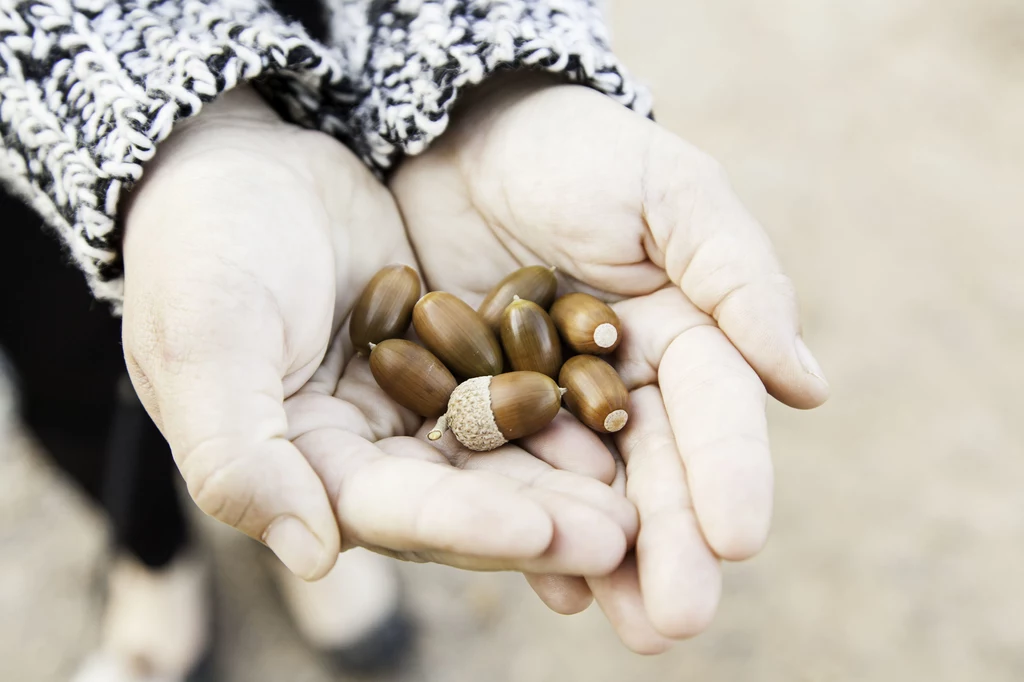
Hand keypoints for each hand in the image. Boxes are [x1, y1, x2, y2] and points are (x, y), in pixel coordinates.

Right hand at [120, 86, 634, 582]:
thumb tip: (311, 556)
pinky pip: (508, 390)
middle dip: (538, 520)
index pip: (390, 514)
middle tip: (621, 535)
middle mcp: (359, 453)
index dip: (464, 527)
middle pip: (459, 500)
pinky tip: (617, 417)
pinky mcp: (445, 360)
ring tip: (639, 496)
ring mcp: (405, 408)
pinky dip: (559, 408)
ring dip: (563, 478)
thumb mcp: (205, 343)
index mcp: (298, 467)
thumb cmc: (202, 247)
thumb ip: (239, 456)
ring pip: (496, 454)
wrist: (238, 161)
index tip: (542, 534)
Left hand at [390, 75, 829, 651]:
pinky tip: (547, 582)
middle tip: (678, 620)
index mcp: (683, 334)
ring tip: (624, 626)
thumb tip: (805, 385)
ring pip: (588, 492)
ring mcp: (553, 406)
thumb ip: (736, 276)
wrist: (463, 141)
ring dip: (605, 561)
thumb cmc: (578, 152)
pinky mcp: (484, 412)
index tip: (740, 539)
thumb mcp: (668, 194)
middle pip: (654, 472)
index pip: (714, 411)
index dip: (729, 472)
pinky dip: (526, 527)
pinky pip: (508, 476)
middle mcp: (625, 385)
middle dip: (669, 545)